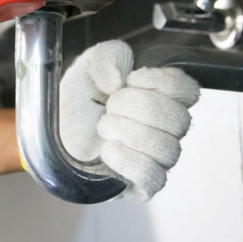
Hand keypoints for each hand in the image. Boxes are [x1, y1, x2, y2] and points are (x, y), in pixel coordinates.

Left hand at [60, 40, 199, 200]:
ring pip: (169, 150)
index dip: (162, 82)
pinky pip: (154, 178)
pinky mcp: (140, 185)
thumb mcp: (88, 65)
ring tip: (104, 126)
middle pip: (180, 120)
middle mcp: (165, 129)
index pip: (188, 91)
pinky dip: (129, 161)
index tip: (130, 79)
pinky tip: (108, 150)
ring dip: (131, 132)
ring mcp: (156, 158)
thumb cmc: (77, 101)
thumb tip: (118, 79)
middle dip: (140, 107)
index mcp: (162, 97)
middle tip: (110, 105)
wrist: (54, 132)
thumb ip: (108, 56)